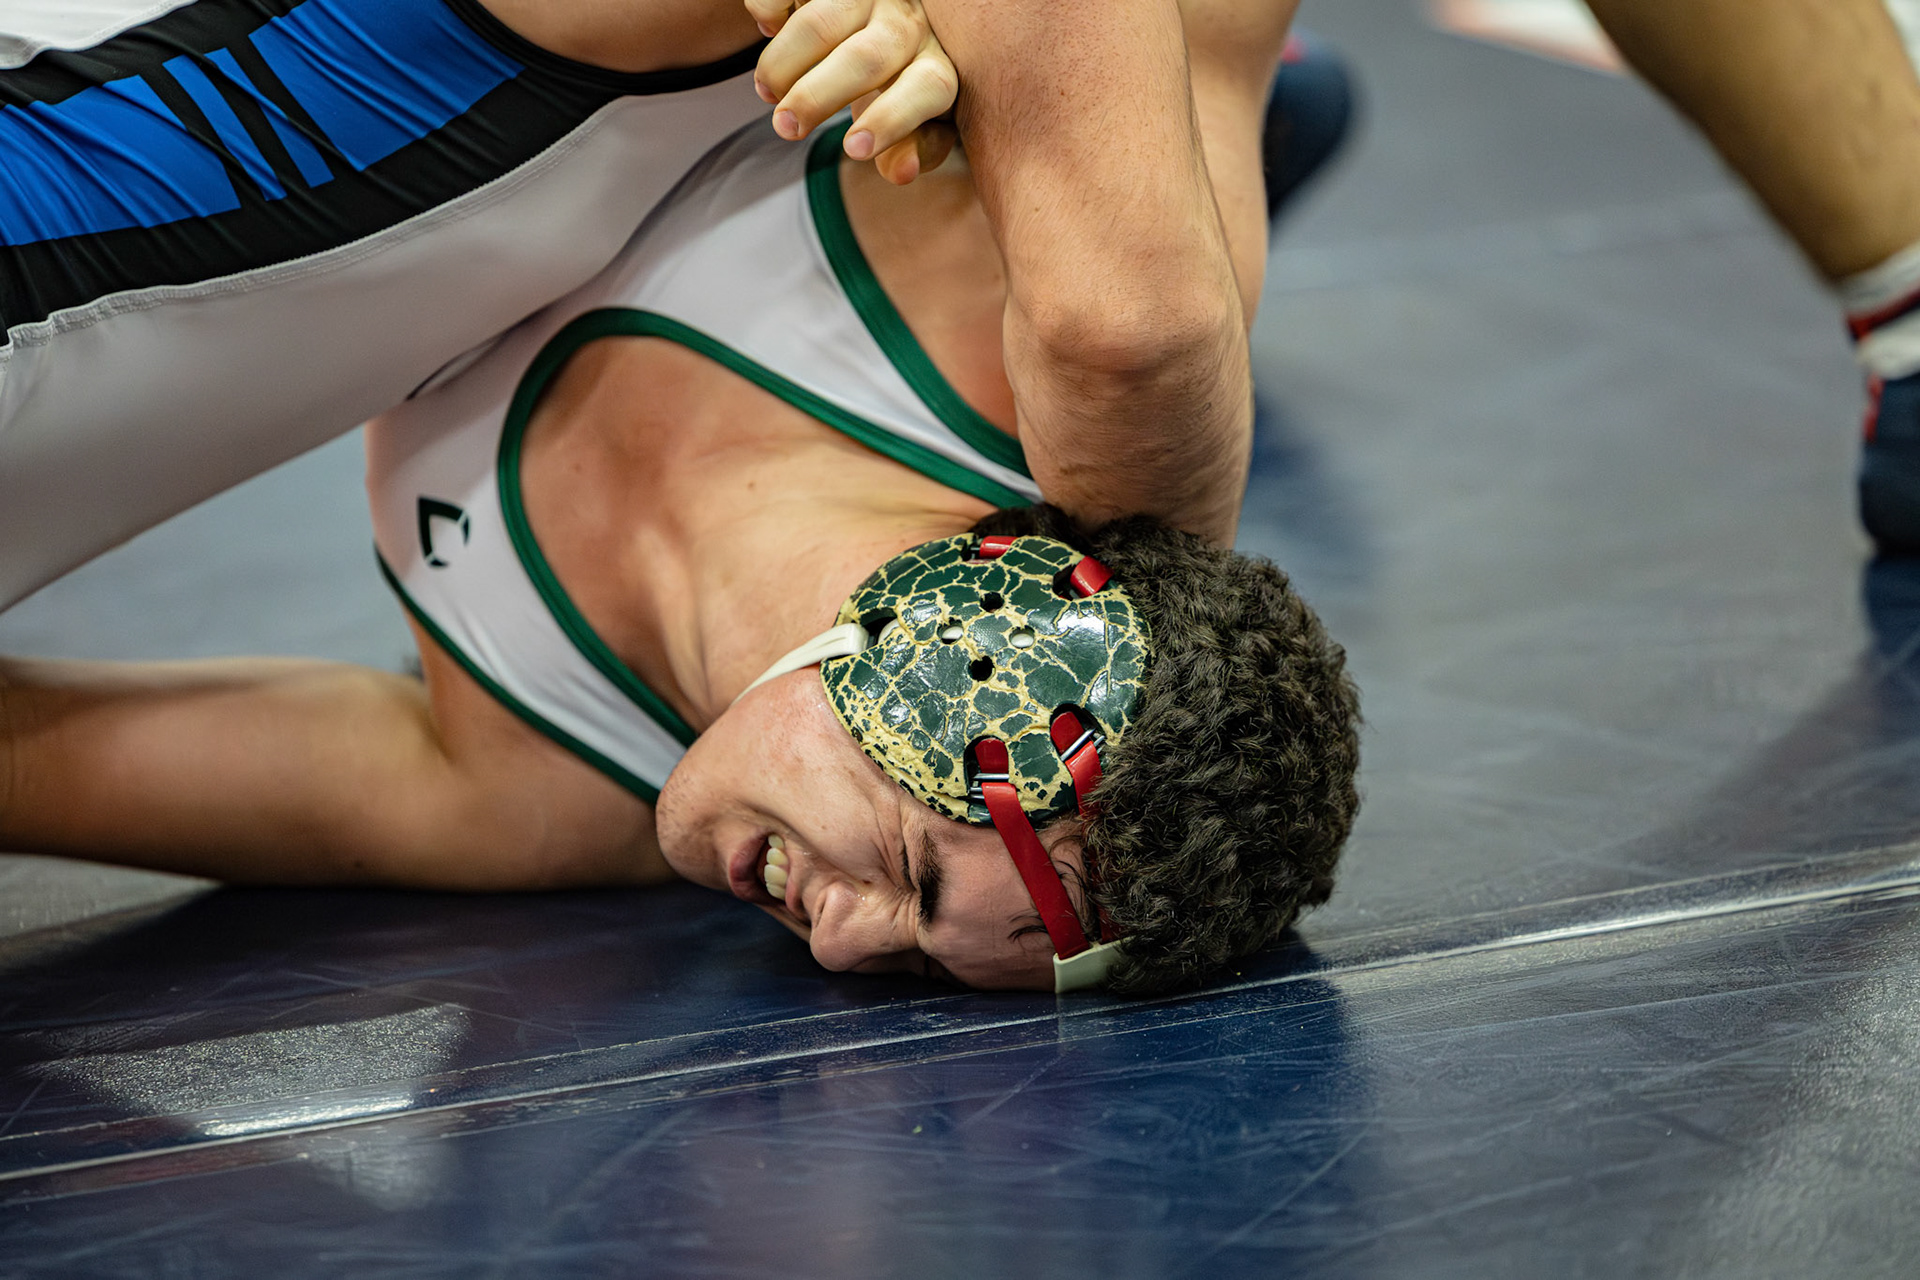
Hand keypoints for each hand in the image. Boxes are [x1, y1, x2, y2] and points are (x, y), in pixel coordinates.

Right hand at [746, 0, 958, 183]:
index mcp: (937, 64)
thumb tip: (902, 172)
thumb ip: (912, 146)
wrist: (888, 20)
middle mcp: (907, 23)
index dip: (891, 120)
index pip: (926, 87)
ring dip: (783, 63)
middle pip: (866, 58)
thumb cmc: (901, 82)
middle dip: (817, 96)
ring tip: (768, 93)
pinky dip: (769, 9)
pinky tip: (771, 29)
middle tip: (785, 128)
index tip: (852, 149)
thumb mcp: (916, 119)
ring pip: (821, 23)